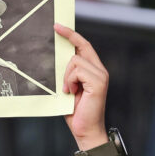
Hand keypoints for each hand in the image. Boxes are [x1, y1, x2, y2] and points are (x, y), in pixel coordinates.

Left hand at [54, 24, 108, 149]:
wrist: (84, 129)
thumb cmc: (74, 110)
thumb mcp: (67, 87)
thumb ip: (66, 73)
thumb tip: (54, 59)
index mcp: (92, 70)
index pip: (83, 45)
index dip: (71, 35)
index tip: (58, 26)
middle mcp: (99, 70)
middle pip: (80, 48)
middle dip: (68, 41)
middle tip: (56, 36)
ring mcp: (100, 75)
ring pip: (75, 60)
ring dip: (66, 76)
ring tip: (67, 90)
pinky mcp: (98, 82)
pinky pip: (77, 71)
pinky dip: (69, 81)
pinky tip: (70, 92)